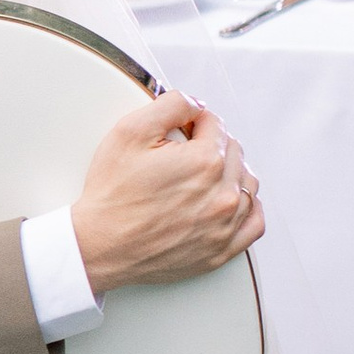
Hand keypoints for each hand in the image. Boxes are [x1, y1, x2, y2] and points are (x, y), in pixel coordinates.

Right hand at [71, 90, 261, 290]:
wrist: (99, 247)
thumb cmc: (111, 196)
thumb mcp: (129, 132)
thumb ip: (171, 105)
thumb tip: (195, 103)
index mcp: (205, 161)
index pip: (214, 123)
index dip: (192, 123)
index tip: (176, 133)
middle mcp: (222, 194)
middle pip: (234, 151)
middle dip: (210, 145)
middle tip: (181, 155)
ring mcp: (225, 225)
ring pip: (247, 183)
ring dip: (230, 173)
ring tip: (200, 177)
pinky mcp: (222, 250)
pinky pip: (254, 221)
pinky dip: (246, 207)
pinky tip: (225, 201)